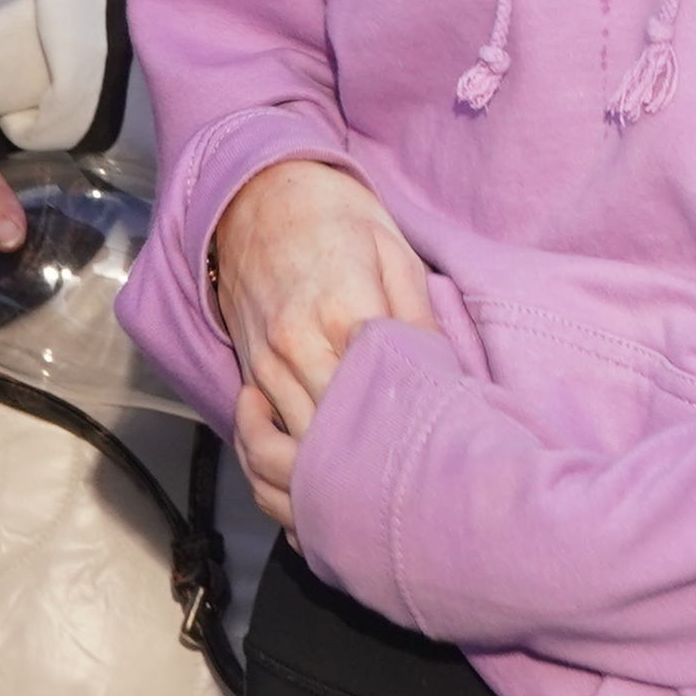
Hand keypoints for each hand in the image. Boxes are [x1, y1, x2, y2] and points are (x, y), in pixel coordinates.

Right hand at [208, 156, 440, 523]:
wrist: (256, 197)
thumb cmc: (333, 220)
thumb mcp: (393, 255)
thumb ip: (419, 319)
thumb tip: (446, 377)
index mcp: (344, 316)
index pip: (382, 398)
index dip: (412, 433)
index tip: (444, 456)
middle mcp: (297, 348)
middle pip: (338, 434)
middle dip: (376, 467)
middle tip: (420, 493)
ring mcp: (267, 364)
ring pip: (297, 445)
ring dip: (334, 475)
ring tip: (378, 498)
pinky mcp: (249, 371)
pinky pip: (267, 433)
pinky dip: (296, 462)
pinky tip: (327, 481)